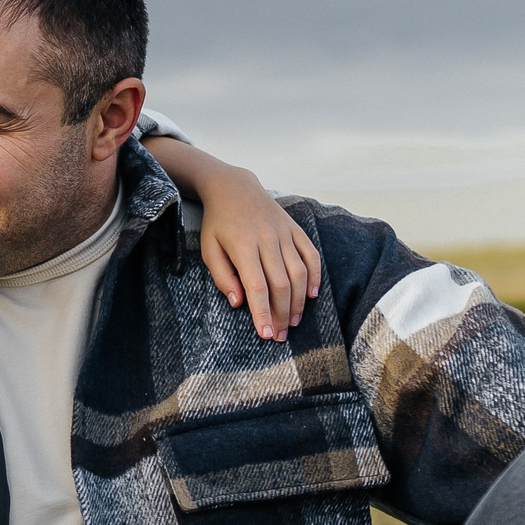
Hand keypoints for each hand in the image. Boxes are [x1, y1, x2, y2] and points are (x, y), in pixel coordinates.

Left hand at [144, 138, 319, 340]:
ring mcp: (284, 233)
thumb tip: (239, 303)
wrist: (234, 188)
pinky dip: (314, 276)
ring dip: (299, 301)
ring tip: (294, 322)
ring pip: (299, 272)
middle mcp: (267, 239)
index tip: (266, 334)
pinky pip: (311, 254)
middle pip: (281, 284)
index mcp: (243, 246)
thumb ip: (221, 277)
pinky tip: (311, 295)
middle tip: (281, 336)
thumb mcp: (209, 249)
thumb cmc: (218, 224)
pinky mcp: (295, 229)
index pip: (257, 287)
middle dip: (282, 314)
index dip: (263, 313)